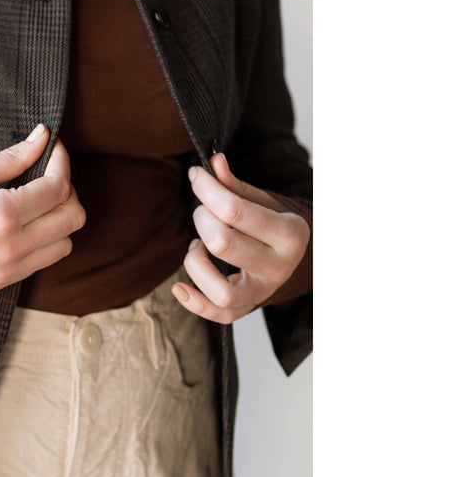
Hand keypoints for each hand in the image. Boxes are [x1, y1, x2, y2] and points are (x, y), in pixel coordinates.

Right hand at [0, 125, 86, 291]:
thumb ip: (12, 158)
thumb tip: (44, 136)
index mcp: (2, 216)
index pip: (57, 188)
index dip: (61, 163)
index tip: (53, 148)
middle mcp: (12, 248)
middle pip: (72, 218)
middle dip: (66, 191)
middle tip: (47, 174)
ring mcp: (10, 270)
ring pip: (65, 243)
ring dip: (59, 219)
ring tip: (36, 201)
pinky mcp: (5, 282)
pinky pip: (45, 259)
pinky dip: (46, 238)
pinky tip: (24, 222)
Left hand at [171, 152, 309, 321]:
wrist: (296, 259)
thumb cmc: (272, 224)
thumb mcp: (262, 201)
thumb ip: (234, 185)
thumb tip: (214, 162)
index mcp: (288, 233)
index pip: (234, 210)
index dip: (206, 189)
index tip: (195, 176)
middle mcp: (277, 266)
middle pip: (221, 243)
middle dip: (201, 219)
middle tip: (205, 213)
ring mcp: (262, 291)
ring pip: (219, 289)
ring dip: (196, 262)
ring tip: (199, 246)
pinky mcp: (245, 308)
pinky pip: (216, 315)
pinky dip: (193, 303)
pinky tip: (180, 286)